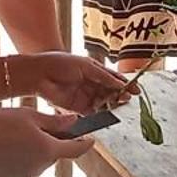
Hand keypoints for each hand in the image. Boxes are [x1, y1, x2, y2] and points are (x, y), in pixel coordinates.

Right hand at [0, 107, 94, 176]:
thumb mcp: (29, 116)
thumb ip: (54, 121)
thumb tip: (75, 122)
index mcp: (48, 149)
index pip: (76, 149)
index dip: (85, 143)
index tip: (90, 140)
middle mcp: (40, 167)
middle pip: (53, 154)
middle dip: (48, 143)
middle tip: (30, 129)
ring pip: (36, 163)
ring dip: (31, 153)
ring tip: (10, 140)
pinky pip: (22, 172)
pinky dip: (17, 164)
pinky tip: (3, 153)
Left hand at [15, 52, 132, 113]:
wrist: (40, 74)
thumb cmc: (61, 63)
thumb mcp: (86, 65)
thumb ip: (104, 76)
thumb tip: (121, 84)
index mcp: (93, 70)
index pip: (113, 78)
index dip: (125, 84)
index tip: (136, 89)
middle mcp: (91, 84)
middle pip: (110, 92)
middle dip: (120, 94)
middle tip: (127, 97)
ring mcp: (85, 96)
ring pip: (104, 102)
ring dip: (112, 103)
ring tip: (118, 102)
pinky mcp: (77, 108)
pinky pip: (93, 113)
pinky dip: (101, 113)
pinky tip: (107, 110)